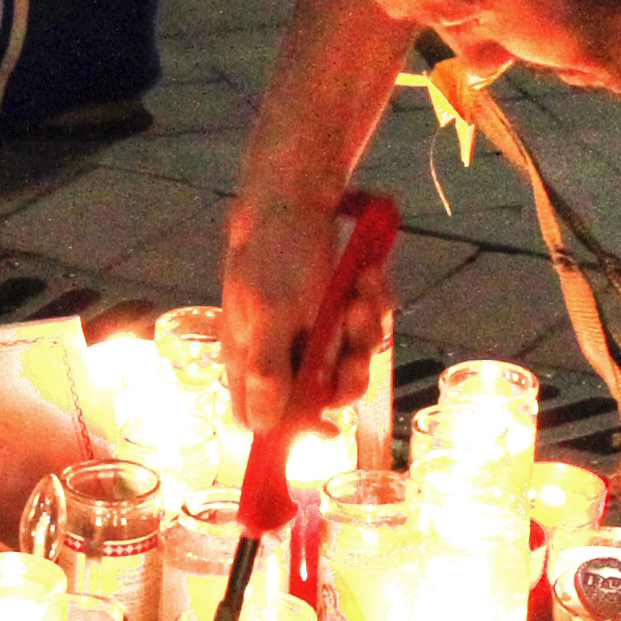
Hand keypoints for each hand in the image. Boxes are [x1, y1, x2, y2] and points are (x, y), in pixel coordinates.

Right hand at [222, 189, 397, 457]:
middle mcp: (279, 348)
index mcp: (248, 357)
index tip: (327, 429)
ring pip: (351, 357)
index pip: (258, 417)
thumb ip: (268, 372)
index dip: (290, 431)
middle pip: (320, 393)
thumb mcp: (272, 313)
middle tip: (356, 345)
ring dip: (366, 327)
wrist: (299, 188)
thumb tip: (262, 428)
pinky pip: (365, 324)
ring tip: (364, 290)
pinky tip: (368, 275)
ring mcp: (310, 326)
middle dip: (348, 369)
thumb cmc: (277, 248)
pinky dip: (372, 302)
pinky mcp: (336, 304)